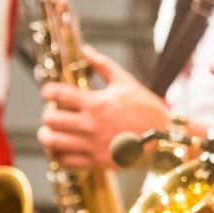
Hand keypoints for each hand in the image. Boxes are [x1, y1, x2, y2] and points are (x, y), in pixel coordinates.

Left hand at [37, 46, 168, 168]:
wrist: (165, 138)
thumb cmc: (147, 110)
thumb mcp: (126, 83)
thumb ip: (103, 65)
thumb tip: (87, 50)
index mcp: (97, 103)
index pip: (58, 94)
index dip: (48, 91)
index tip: (50, 93)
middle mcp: (91, 124)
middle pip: (50, 120)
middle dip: (48, 115)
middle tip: (55, 114)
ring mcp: (93, 144)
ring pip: (53, 142)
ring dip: (48, 136)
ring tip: (52, 133)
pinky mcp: (97, 161)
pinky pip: (65, 161)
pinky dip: (58, 155)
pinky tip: (62, 149)